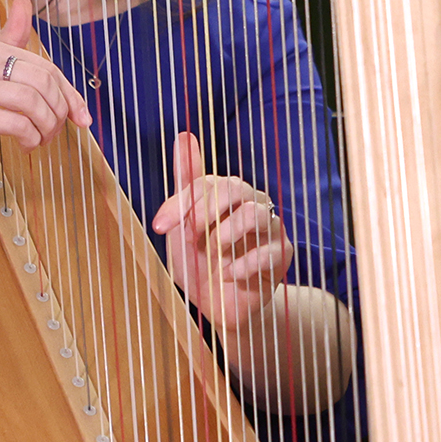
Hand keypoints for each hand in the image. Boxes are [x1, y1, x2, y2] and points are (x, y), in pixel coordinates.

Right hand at [0, 0, 91, 178]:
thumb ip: (7, 40)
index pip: (45, 66)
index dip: (69, 93)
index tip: (83, 117)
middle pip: (42, 81)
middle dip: (59, 111)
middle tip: (55, 132)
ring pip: (31, 101)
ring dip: (46, 127)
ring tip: (40, 140)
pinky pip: (16, 123)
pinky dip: (30, 138)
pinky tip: (26, 146)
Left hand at [152, 132, 290, 333]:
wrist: (219, 306)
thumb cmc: (200, 263)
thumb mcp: (182, 228)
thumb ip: (185, 186)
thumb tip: (184, 135)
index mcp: (227, 194)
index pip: (207, 182)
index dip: (182, 201)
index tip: (159, 226)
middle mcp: (251, 204)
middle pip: (236, 188)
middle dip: (206, 211)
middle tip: (191, 235)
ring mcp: (269, 228)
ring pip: (256, 213)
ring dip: (227, 235)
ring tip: (214, 253)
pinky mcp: (281, 254)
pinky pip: (269, 251)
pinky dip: (243, 264)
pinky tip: (228, 274)